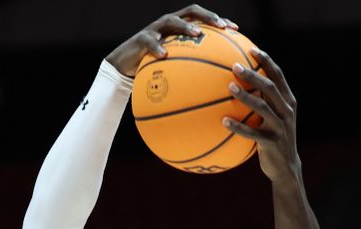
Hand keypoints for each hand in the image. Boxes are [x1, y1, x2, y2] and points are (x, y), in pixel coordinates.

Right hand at [105, 4, 237, 76]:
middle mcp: (169, 23)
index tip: (235, 29)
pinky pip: (150, 41)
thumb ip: (191, 67)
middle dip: (208, 17)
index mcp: (180, 27)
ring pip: (172, 21)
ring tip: (197, 34)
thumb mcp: (174, 66)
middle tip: (221, 27)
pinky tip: (164, 55)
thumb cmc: (154, 67)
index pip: (203, 18)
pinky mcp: (141, 38)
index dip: (219, 20)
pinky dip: (157, 47)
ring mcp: (155, 29)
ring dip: (186, 26)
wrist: (125, 65)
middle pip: (191, 11)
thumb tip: (214, 85)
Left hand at [224, 49, 301, 182]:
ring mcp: (280, 127)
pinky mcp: (272, 142)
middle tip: (235, 66)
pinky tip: (224, 121)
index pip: (279, 76)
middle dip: (254, 75)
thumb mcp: (273, 118)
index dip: (266, 61)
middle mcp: (287, 112)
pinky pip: (253, 133)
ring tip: (229, 87)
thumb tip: (239, 83)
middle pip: (271, 88)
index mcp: (288, 102)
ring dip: (246, 96)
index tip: (252, 49)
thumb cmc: (273, 138)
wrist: (286, 168)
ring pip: (263, 108)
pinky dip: (238, 127)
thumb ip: (264, 101)